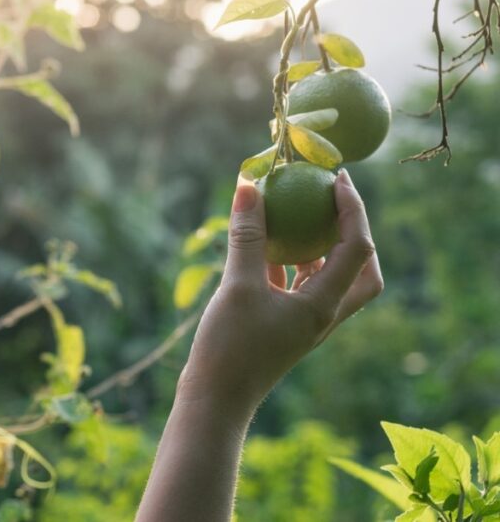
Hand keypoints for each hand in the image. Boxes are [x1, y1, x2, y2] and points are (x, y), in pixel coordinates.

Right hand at [176, 168, 383, 413]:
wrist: (215, 400)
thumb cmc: (230, 347)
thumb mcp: (237, 285)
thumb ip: (247, 236)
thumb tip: (249, 186)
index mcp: (325, 305)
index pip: (357, 247)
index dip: (352, 208)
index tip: (337, 177)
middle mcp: (323, 314)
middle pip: (362, 270)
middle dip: (355, 233)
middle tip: (335, 202)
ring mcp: (304, 322)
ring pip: (329, 278)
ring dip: (321, 246)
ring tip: (301, 215)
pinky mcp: (282, 326)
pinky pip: (297, 287)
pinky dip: (291, 262)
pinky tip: (266, 245)